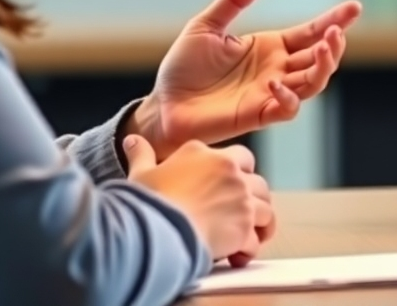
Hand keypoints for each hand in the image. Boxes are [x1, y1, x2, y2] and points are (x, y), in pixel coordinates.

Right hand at [124, 135, 273, 265]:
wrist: (156, 230)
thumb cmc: (148, 202)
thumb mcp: (141, 174)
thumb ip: (142, 155)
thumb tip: (132, 141)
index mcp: (207, 155)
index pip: (239, 157)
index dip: (237, 172)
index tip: (228, 187)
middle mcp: (229, 171)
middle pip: (257, 181)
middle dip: (253, 197)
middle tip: (241, 213)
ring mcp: (240, 197)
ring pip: (265, 208)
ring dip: (258, 223)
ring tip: (246, 236)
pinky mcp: (244, 226)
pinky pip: (257, 238)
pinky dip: (250, 247)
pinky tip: (238, 255)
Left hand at [129, 0, 361, 158]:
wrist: (163, 104)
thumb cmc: (184, 67)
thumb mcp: (208, 24)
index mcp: (270, 47)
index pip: (310, 32)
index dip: (334, 20)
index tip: (355, 7)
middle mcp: (277, 69)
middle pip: (320, 58)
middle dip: (334, 45)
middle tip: (335, 32)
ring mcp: (270, 93)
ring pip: (313, 82)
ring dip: (324, 67)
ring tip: (324, 47)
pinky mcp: (258, 114)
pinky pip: (286, 108)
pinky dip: (289, 97)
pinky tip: (277, 81)